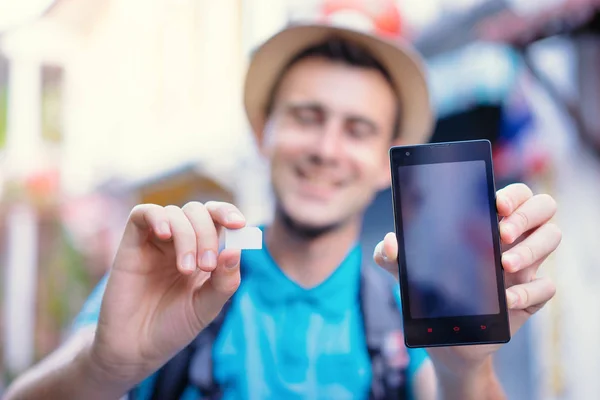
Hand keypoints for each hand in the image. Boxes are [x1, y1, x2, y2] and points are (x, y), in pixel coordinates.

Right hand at [90, 201, 245, 386]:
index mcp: (205, 251)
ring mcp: (157, 241)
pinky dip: (158, 217)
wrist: (136, 348)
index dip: (229, 213)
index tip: (239, 224)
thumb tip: (235, 250)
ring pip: (176, 213)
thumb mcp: (207, 307)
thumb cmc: (174, 326)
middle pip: (199, 212)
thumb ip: (225, 281)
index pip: (219, 218)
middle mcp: (182, 241)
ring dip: (187, 236)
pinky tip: (165, 235)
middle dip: (208, 235)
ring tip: (185, 270)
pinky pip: (144, 213)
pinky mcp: (133, 243)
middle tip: (206, 266)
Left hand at [373, 183, 560, 372]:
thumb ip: (390, 256)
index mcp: (484, 223)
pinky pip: (547, 286)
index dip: (512, 193)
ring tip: (503, 265)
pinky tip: (505, 300)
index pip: (513, 194)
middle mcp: (510, 239)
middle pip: (543, 207)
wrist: (445, 340)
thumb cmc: (429, 295)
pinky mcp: (529, 297)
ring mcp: (524, 267)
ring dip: (532, 248)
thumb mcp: (405, 274)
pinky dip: (529, 291)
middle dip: (527, 215)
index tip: (496, 203)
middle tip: (500, 234)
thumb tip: (390, 242)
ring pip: (552, 237)